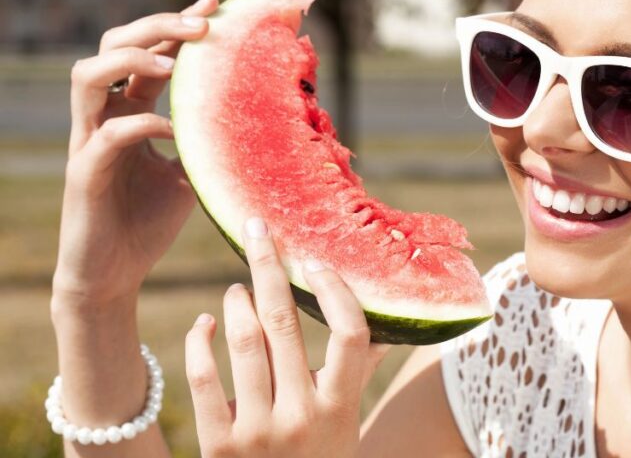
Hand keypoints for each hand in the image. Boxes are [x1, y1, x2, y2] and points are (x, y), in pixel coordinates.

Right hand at [55, 0, 218, 304]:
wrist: (114, 275)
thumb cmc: (148, 223)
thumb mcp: (192, 176)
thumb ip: (210, 145)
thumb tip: (258, 125)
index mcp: (131, 112)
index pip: (150, 52)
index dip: (178, 24)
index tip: (216, 3)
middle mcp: (104, 117)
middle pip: (114, 45)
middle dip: (157, 26)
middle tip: (202, 23)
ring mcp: (89, 142)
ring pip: (88, 76)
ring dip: (132, 61)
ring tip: (172, 64)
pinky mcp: (84, 174)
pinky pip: (106, 136)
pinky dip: (141, 126)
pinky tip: (172, 131)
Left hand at [186, 217, 390, 457]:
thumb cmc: (319, 456)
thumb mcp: (347, 420)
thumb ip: (360, 371)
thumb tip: (392, 322)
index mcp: (341, 405)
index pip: (350, 333)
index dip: (334, 292)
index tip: (315, 264)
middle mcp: (303, 416)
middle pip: (285, 324)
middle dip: (268, 269)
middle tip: (257, 232)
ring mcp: (259, 432)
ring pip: (244, 343)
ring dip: (237, 303)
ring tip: (236, 288)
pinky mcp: (219, 447)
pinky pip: (204, 379)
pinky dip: (201, 342)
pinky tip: (204, 325)